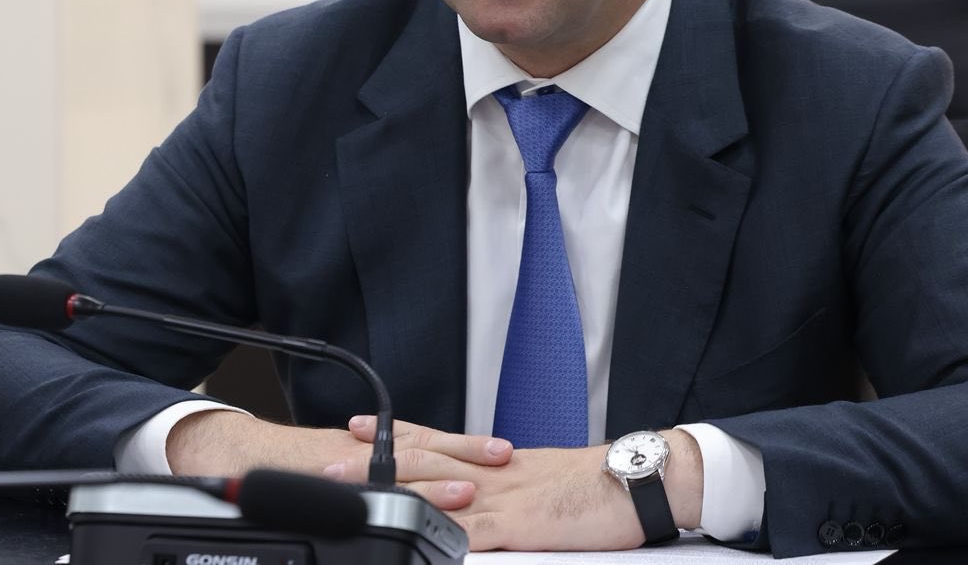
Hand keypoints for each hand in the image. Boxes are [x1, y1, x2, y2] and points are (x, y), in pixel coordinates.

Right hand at [165, 410, 507, 508]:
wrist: (233, 454)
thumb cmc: (286, 459)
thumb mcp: (340, 455)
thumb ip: (377, 463)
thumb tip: (427, 477)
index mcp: (370, 444)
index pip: (426, 440)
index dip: (464, 446)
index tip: (501, 450)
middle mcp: (361, 451)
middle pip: (421, 451)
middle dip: (462, 457)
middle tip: (501, 461)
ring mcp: (343, 469)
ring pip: (395, 471)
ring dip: (432, 479)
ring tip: (468, 489)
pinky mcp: (322, 484)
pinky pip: (360, 490)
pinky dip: (384, 493)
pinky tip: (404, 502)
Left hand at [336, 421, 703, 550]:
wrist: (640, 480)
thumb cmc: (598, 485)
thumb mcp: (543, 479)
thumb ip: (508, 486)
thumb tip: (481, 492)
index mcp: (497, 462)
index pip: (435, 440)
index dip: (393, 435)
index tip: (355, 428)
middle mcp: (492, 473)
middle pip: (422, 462)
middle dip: (372, 462)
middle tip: (327, 461)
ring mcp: (505, 498)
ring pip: (438, 490)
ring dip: (393, 492)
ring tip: (351, 493)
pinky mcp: (523, 526)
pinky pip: (476, 531)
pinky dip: (445, 535)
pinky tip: (418, 540)